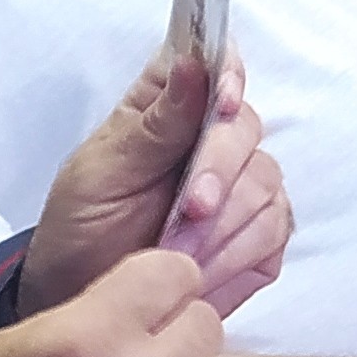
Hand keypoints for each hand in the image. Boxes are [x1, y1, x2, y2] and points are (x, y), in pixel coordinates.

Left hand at [27, 48, 290, 319]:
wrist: (82, 293)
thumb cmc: (83, 225)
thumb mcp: (101, 172)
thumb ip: (155, 125)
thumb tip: (192, 64)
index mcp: (170, 103)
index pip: (215, 63)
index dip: (227, 76)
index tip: (222, 103)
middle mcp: (215, 136)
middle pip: (246, 129)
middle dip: (219, 172)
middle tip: (191, 211)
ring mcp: (243, 184)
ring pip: (266, 185)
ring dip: (224, 226)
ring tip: (178, 256)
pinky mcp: (259, 232)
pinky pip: (274, 232)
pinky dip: (238, 256)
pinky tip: (203, 272)